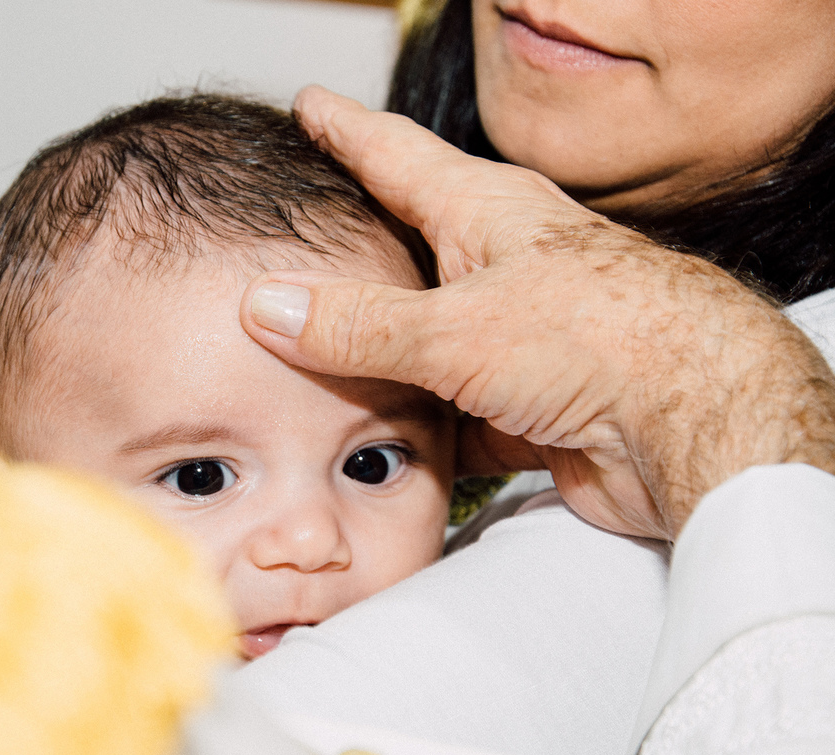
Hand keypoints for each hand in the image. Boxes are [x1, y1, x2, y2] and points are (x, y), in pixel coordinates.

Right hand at [240, 86, 834, 539]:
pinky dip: (414, 425)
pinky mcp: (528, 405)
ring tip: (310, 351)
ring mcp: (517, 338)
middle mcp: (502, 268)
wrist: (699, 425)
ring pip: (425, 339)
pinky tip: (374, 436)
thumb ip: (357, 323)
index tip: (310, 105)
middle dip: (357, 243)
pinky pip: (450, 412)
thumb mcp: (455, 325)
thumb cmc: (604, 339)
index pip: (396, 156)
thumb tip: (268, 306)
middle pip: (409, 248)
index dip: (346, 129)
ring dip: (376, 352)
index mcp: (486, 215)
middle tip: (304, 230)